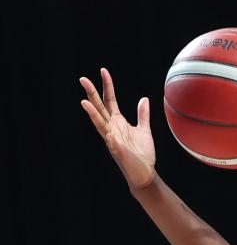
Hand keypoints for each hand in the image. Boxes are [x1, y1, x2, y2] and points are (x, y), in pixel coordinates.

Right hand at [80, 69, 155, 189]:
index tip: (103, 71)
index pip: (110, 100)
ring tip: (84, 103)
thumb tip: (144, 98)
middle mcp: (112, 129)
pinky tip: (108, 134)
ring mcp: (113, 140)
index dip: (107, 86)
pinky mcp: (119, 153)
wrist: (145, 173)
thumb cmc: (143, 153)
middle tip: (83, 79)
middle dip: (91, 94)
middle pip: (99, 108)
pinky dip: (111, 140)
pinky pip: (113, 145)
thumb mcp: (144, 130)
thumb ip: (142, 115)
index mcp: (118, 122)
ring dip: (92, 114)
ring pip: (100, 125)